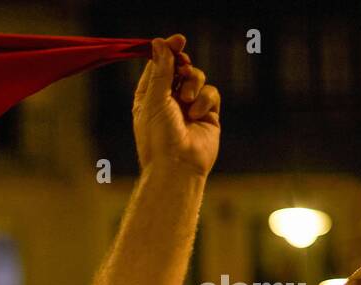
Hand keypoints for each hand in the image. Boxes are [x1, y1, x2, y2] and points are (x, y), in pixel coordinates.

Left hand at [133, 35, 220, 177]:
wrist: (178, 167)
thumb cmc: (159, 138)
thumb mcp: (154, 100)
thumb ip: (160, 71)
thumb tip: (159, 44)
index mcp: (149, 97)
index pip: (158, 66)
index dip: (166, 51)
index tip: (177, 40)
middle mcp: (168, 101)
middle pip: (179, 68)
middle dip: (183, 65)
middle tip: (183, 65)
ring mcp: (189, 107)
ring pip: (197, 78)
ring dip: (193, 84)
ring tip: (186, 101)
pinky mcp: (208, 114)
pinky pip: (211, 93)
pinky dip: (204, 100)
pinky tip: (196, 115)